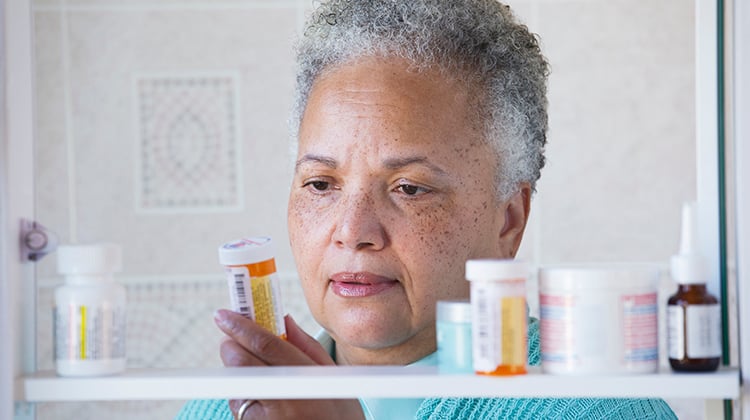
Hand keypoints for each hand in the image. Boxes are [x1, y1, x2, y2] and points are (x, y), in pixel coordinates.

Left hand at [214, 310, 364, 419]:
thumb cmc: (341, 418)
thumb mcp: (334, 379)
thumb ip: (306, 346)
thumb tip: (283, 320)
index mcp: (307, 383)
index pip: (265, 345)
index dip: (241, 326)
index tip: (224, 315)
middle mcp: (283, 404)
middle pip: (240, 364)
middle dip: (231, 346)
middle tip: (232, 338)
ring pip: (236, 387)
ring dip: (239, 375)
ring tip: (263, 379)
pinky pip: (239, 408)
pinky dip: (244, 398)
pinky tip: (265, 401)